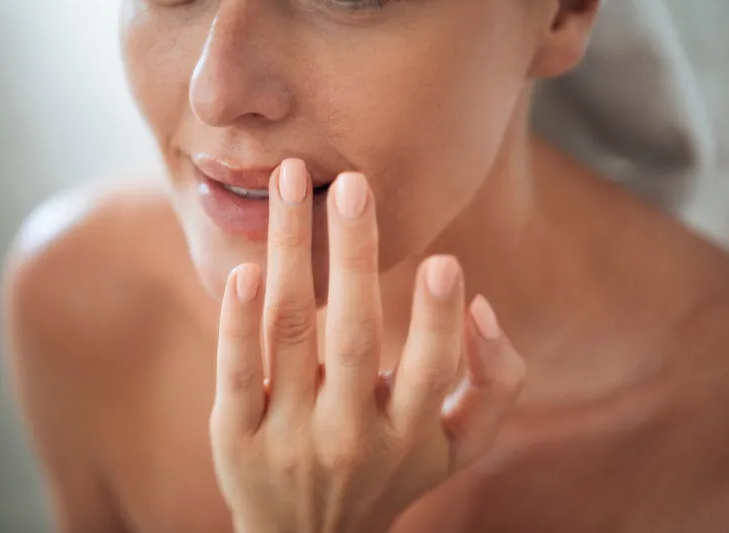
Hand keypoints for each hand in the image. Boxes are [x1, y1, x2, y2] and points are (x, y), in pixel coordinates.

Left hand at [210, 159, 525, 532]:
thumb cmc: (391, 472)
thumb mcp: (458, 447)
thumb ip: (494, 381)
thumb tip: (481, 305)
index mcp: (409, 437)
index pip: (431, 372)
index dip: (439, 319)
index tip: (446, 261)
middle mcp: (348, 438)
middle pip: (352, 337)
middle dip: (355, 255)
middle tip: (355, 185)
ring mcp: (287, 438)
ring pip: (288, 334)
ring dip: (290, 253)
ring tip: (291, 181)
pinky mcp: (235, 438)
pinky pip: (234, 372)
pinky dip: (236, 321)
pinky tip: (244, 269)